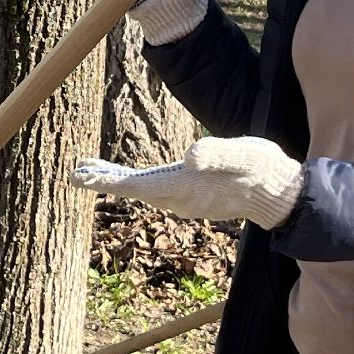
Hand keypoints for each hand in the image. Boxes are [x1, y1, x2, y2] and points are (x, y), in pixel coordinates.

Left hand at [72, 136, 303, 229]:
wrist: (279, 192)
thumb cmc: (260, 168)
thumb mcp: (242, 153)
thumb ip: (217, 154)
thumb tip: (190, 156)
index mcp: (185, 187)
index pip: (136, 185)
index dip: (107, 180)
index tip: (81, 176)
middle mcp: (180, 199)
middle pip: (132, 189)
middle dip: (103, 181)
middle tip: (74, 173)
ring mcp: (186, 200)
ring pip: (141, 190)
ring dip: (116, 181)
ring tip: (91, 171)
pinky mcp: (192, 195)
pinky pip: (154, 189)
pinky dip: (134, 182)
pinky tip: (127, 176)